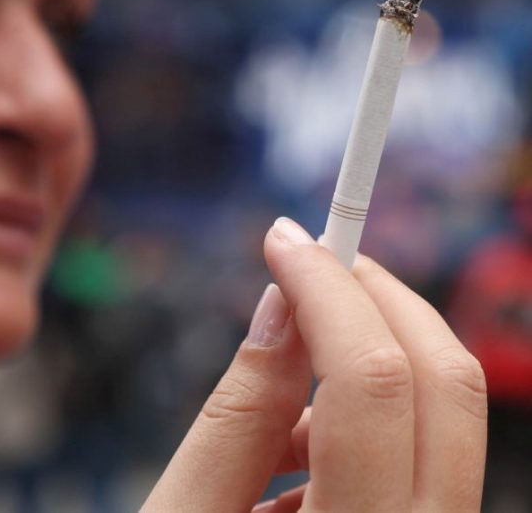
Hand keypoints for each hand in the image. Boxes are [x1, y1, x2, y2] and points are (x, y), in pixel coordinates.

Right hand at [142, 218, 487, 511]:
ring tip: (283, 375)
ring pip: (444, 408)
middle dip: (375, 297)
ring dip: (367, 352)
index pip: (371, 385)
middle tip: (314, 261)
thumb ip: (239, 408)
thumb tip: (280, 302)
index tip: (285, 239)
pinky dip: (365, 406)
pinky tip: (302, 438)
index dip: (327, 290)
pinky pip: (423, 443)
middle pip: (444, 384)